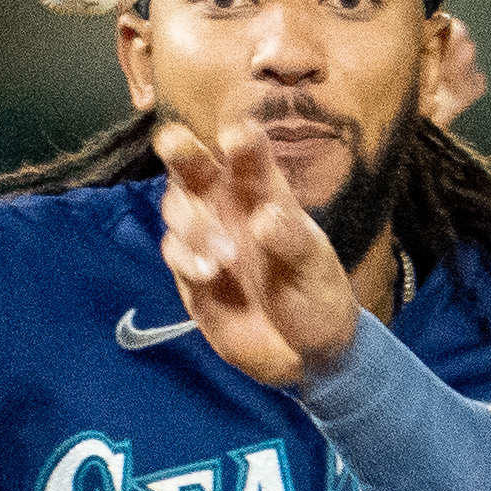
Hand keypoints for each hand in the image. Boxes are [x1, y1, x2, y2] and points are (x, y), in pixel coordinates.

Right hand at [153, 117, 357, 387]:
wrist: (302, 355)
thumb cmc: (317, 296)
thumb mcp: (316, 268)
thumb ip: (291, 240)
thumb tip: (263, 216)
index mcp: (266, 193)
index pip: (249, 155)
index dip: (240, 140)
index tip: (237, 135)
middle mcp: (229, 207)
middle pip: (194, 167)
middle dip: (181, 151)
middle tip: (173, 143)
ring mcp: (206, 238)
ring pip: (176, 206)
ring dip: (189, 222)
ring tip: (223, 257)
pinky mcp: (190, 273)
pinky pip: (173, 251)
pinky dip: (184, 257)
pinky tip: (208, 275)